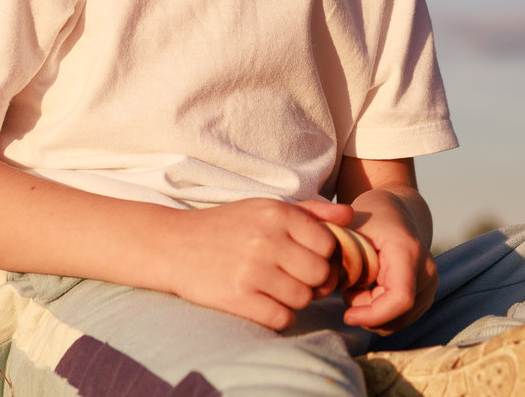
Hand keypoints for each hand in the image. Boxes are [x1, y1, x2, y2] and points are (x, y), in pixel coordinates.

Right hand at [156, 197, 353, 330]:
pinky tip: (267, 303)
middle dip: (315, 282)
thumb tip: (351, 216)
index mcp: (277, 213)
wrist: (173, 245)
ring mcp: (251, 269)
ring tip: (279, 290)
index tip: (311, 261)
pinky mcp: (237, 297)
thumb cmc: (227, 226)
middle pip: (320, 274)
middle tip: (298, 279)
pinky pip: (281, 317)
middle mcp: (266, 239)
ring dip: (297, 300)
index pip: (328, 244)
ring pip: (303, 298)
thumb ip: (311, 211)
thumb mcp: (266, 208)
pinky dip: (280, 315)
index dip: (326, 257)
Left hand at [341, 190, 436, 333]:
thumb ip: (340, 257)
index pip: (400, 299)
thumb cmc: (368, 220)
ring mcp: (430, 284)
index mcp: (407, 252)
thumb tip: (331, 283)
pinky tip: (370, 290)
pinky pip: (401, 319)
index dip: (373, 315)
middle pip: (397, 315)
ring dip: (372, 313)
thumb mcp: (348, 231)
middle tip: (348, 288)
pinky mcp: (427, 294)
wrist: (394, 211)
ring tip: (358, 286)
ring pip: (398, 321)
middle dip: (366, 312)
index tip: (347, 315)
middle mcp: (426, 270)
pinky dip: (381, 312)